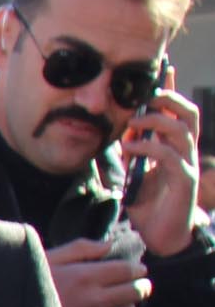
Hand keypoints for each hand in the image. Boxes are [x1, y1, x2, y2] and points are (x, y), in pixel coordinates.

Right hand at [46, 237, 150, 306]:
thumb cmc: (23, 287)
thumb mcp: (45, 259)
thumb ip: (80, 249)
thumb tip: (108, 245)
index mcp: (85, 277)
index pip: (127, 270)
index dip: (136, 269)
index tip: (137, 269)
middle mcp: (94, 301)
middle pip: (135, 292)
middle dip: (140, 286)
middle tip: (137, 285)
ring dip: (126, 306)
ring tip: (117, 303)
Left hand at [120, 87, 203, 257]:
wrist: (161, 237)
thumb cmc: (149, 205)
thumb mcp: (133, 174)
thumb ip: (130, 155)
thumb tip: (118, 134)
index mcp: (174, 147)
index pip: (176, 112)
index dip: (171, 90)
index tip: (162, 69)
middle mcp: (185, 152)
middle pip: (188, 113)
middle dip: (170, 98)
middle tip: (146, 94)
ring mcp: (187, 164)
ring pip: (182, 130)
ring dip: (157, 120)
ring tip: (133, 121)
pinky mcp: (184, 181)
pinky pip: (170, 156)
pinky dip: (150, 147)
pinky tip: (130, 147)